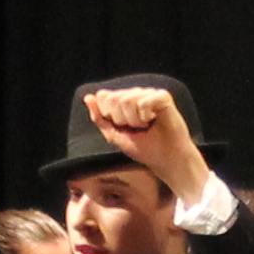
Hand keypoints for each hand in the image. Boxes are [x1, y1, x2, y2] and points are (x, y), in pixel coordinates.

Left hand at [82, 85, 209, 201]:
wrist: (166, 160)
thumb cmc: (144, 148)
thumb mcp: (115, 135)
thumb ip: (99, 117)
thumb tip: (88, 97)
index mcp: (125, 99)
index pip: (104, 98)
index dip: (111, 118)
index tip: (125, 128)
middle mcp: (137, 93)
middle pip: (114, 99)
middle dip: (122, 120)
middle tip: (138, 129)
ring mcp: (150, 93)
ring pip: (127, 101)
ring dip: (135, 121)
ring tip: (147, 126)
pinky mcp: (163, 96)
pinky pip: (142, 103)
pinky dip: (146, 117)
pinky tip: (155, 120)